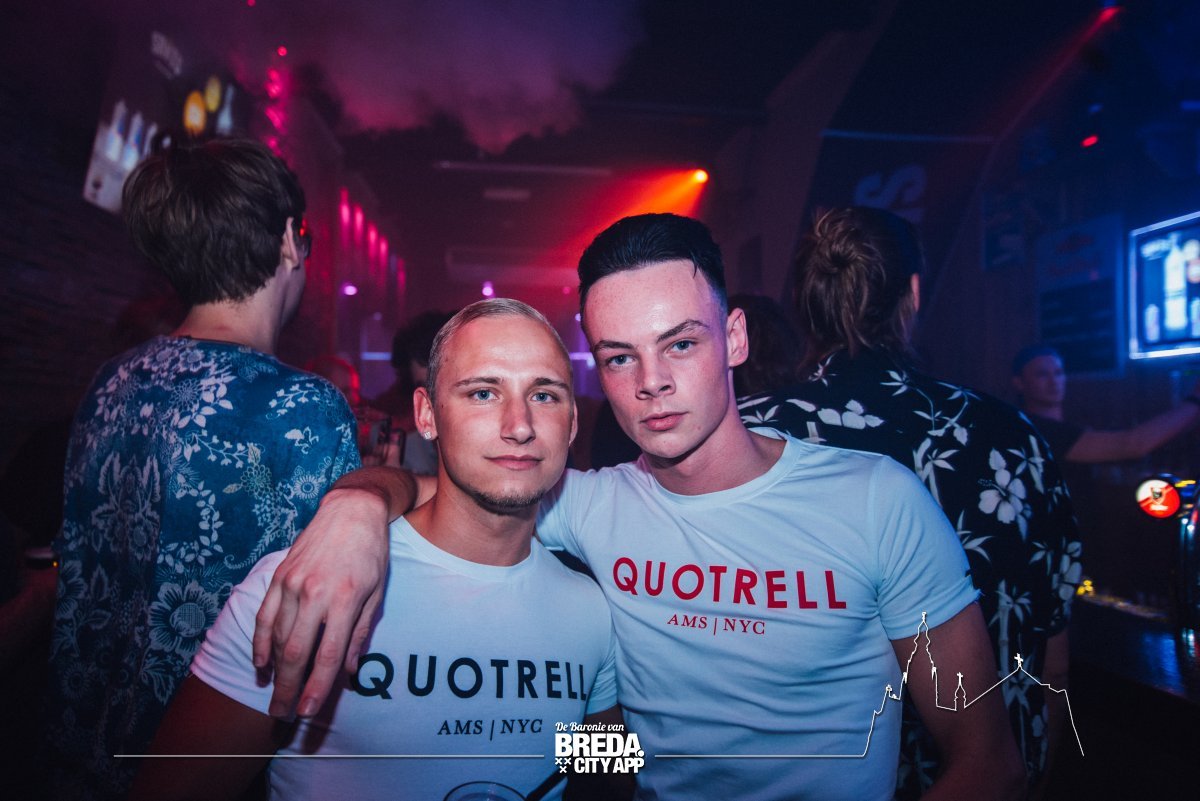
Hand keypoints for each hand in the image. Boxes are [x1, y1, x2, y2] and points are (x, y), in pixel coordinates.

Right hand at [252, 486, 389, 716]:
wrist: (350, 510)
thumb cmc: (371, 552)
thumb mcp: (376, 593)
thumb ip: (360, 633)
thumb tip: (348, 672)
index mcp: (345, 599)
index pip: (327, 655)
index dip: (316, 688)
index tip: (306, 713)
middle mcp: (315, 593)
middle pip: (295, 653)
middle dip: (287, 689)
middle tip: (282, 715)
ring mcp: (292, 584)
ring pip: (277, 638)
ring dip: (275, 671)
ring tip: (275, 694)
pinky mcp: (279, 576)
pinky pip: (264, 617)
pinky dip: (260, 643)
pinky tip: (262, 663)